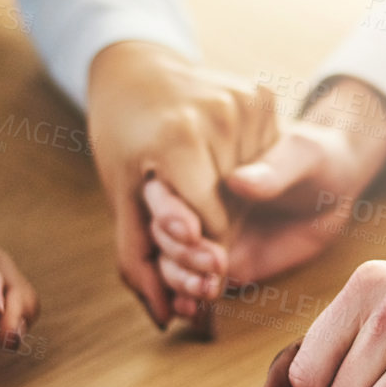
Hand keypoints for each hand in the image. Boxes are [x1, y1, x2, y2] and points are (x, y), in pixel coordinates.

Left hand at [84, 41, 280, 325]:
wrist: (136, 69)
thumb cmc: (121, 137)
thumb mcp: (122, 194)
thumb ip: (142, 257)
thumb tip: (165, 317)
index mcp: (177, 142)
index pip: (210, 224)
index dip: (203, 250)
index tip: (196, 263)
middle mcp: (216, 114)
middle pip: (233, 205)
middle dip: (217, 229)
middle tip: (196, 237)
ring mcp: (243, 99)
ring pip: (252, 180)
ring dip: (233, 199)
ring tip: (208, 191)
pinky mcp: (261, 91)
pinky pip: (264, 150)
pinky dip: (246, 166)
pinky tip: (225, 160)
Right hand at [147, 79, 385, 320]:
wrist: (336, 191)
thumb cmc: (316, 159)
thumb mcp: (302, 156)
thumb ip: (272, 171)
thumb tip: (237, 182)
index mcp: (199, 166)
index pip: (162, 188)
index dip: (168, 212)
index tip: (191, 230)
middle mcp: (193, 203)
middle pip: (159, 232)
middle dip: (178, 253)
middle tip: (216, 262)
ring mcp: (204, 236)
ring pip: (168, 263)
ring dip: (180, 281)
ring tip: (209, 289)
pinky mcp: (221, 266)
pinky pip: (191, 286)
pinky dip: (186, 300)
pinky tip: (193, 312)